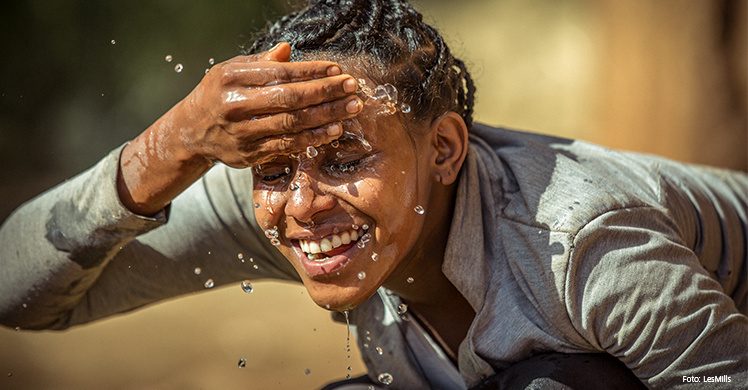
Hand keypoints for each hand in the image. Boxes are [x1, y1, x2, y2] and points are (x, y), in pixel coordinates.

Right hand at [178, 42, 360, 166]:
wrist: (191, 131)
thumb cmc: (219, 94)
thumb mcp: (232, 71)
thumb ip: (262, 62)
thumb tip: (288, 49)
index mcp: (233, 78)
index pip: (281, 73)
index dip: (312, 71)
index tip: (337, 69)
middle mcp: (236, 104)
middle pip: (290, 98)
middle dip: (326, 92)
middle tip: (352, 88)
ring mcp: (243, 132)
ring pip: (292, 123)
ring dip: (326, 116)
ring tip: (350, 108)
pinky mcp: (250, 154)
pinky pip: (288, 145)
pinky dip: (313, 138)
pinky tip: (333, 131)